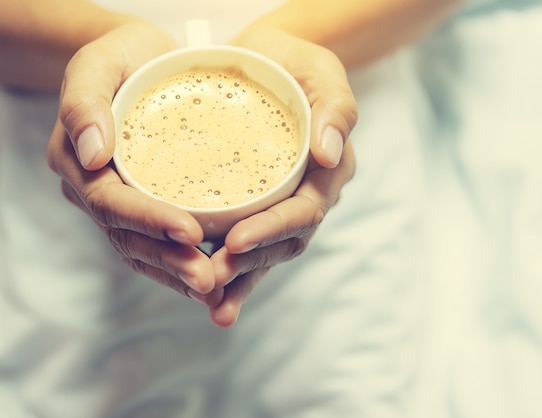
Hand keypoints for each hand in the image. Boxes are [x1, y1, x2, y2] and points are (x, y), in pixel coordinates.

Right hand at [47, 20, 222, 306]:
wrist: (137, 60)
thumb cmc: (121, 56)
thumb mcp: (99, 63)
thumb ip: (86, 104)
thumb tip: (92, 155)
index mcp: (78, 162)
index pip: (110, 202)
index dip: (148, 220)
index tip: (190, 232)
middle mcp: (93, 191)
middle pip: (127, 236)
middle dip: (167, 260)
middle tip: (207, 279)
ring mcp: (117, 204)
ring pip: (141, 250)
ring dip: (176, 272)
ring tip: (212, 289)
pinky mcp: (142, 206)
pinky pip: (156, 244)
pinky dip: (180, 265)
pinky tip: (211, 280)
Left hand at [206, 27, 357, 326]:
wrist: (269, 62)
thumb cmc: (295, 64)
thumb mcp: (322, 73)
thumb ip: (334, 110)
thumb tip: (329, 155)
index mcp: (327, 173)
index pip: (303, 210)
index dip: (272, 229)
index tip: (236, 239)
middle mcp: (306, 197)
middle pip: (282, 242)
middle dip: (248, 264)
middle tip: (212, 278)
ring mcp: (280, 207)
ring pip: (263, 252)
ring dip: (238, 280)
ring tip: (210, 304)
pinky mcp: (255, 208)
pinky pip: (244, 244)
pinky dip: (229, 271)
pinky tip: (207, 295)